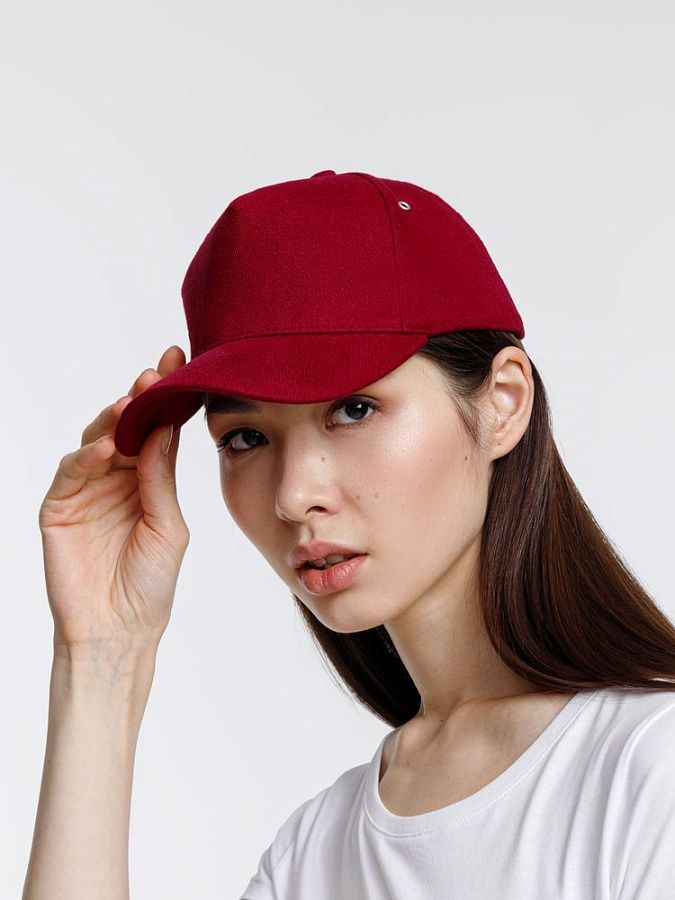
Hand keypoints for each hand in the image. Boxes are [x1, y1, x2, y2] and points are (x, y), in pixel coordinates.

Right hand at [38, 346, 189, 656]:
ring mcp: (87, 491)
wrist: (119, 631)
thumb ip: (161, 480)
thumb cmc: (151, 584)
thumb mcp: (168, 527)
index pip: (158, 432)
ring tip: (131, 403)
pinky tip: (107, 446)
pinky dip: (86, 457)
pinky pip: (71, 473)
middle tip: (155, 373)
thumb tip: (163, 429)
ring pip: (97, 442)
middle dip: (140, 399)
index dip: (166, 400)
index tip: (179, 364)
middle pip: (127, 428)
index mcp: (149, 481)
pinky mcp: (59, 507)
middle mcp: (118, 479)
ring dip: (113, 421)